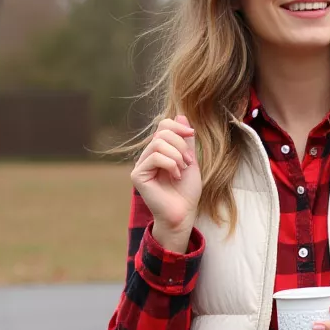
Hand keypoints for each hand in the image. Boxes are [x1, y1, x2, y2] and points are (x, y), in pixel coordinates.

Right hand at [130, 114, 201, 247]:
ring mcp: (141, 165)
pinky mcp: (138, 175)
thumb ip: (186, 141)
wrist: (183, 214)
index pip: (164, 125)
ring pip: (159, 143)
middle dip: (181, 144)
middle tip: (189, 162)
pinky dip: (170, 164)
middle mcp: (148, 155)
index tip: (191, 135)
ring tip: (182, 170)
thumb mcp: (190, 161)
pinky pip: (155, 157)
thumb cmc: (187, 192)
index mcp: (159, 151)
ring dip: (177, 155)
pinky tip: (175, 176)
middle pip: (162, 132)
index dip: (178, 126)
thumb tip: (181, 115)